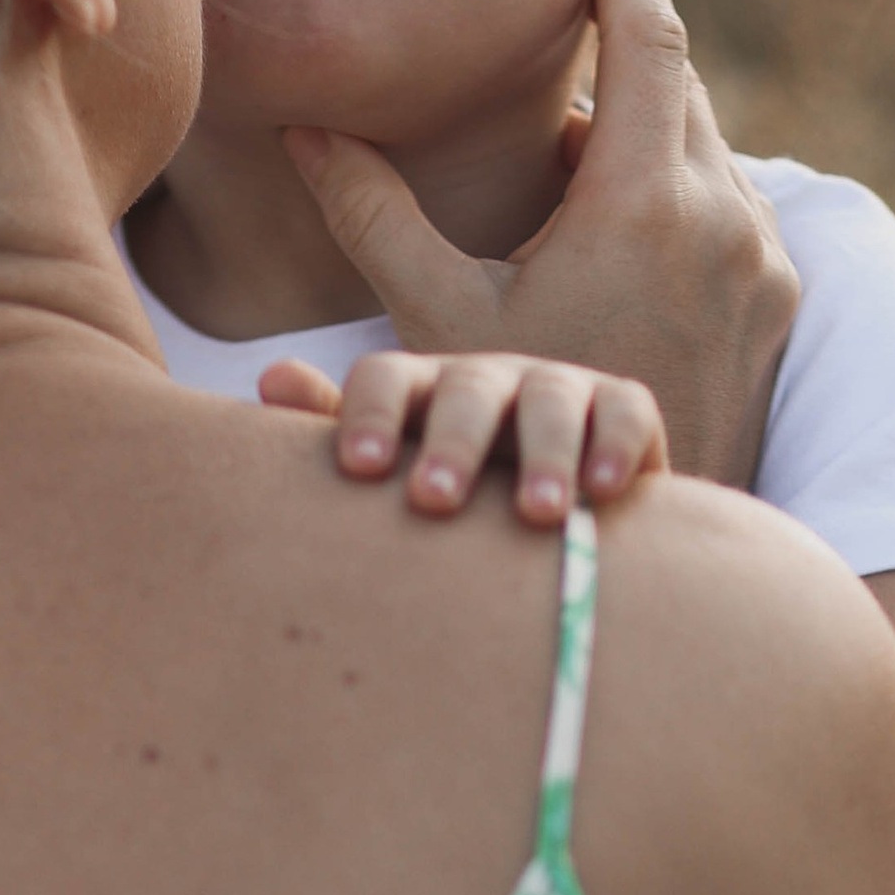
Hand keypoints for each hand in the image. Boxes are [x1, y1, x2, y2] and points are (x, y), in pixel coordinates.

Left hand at [258, 346, 663, 523]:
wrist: (552, 514)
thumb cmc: (449, 496)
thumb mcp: (394, 470)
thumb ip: (340, 430)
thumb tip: (270, 378)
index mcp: (417, 391)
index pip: (385, 379)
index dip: (370, 415)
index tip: (358, 468)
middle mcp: (484, 380)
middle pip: (466, 391)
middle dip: (451, 443)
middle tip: (432, 501)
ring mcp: (555, 387)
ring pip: (548, 401)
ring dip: (544, 454)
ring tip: (537, 515)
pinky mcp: (620, 409)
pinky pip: (625, 413)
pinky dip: (616, 447)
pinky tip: (603, 493)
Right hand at [282, 0, 799, 488]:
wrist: (620, 534)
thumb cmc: (519, 425)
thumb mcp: (437, 317)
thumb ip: (372, 214)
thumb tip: (303, 132)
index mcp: (637, 202)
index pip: (648, 37)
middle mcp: (719, 217)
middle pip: (681, 83)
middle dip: (624, 55)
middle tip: (567, 36)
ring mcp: (761, 259)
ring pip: (708, 147)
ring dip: (645, 134)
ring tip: (570, 168)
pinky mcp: (779, 298)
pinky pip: (731, 206)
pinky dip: (677, 193)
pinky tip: (613, 237)